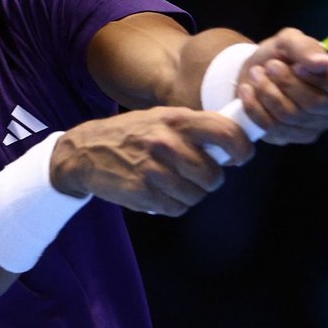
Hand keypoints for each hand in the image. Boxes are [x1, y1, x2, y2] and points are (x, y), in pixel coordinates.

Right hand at [49, 107, 254, 215]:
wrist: (86, 151)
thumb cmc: (132, 134)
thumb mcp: (162, 118)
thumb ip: (195, 128)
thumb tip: (232, 146)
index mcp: (176, 119)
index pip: (226, 132)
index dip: (242, 148)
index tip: (240, 157)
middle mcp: (166, 142)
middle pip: (213, 175)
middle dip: (211, 180)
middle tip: (201, 176)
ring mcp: (153, 169)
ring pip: (196, 195)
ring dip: (191, 194)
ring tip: (175, 183)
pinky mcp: (141, 192)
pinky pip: (176, 208)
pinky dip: (173, 205)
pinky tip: (160, 192)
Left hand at [238, 28, 327, 144]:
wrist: (256, 71)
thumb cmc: (281, 55)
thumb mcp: (290, 41)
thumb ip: (306, 48)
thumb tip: (325, 63)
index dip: (321, 79)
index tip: (297, 66)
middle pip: (315, 104)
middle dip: (287, 83)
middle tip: (269, 66)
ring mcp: (313, 127)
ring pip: (290, 116)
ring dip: (268, 92)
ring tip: (256, 74)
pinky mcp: (290, 137)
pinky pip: (272, 128)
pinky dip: (255, 107)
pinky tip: (248, 91)